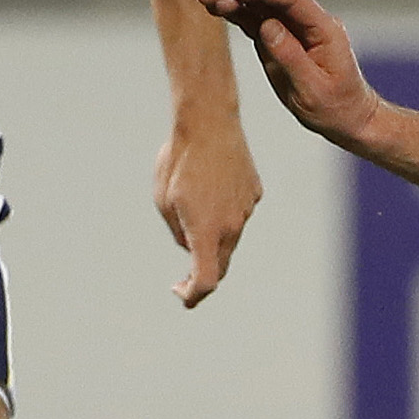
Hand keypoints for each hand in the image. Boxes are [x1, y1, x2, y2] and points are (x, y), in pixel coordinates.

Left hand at [154, 104, 259, 308]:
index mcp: (206, 232)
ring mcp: (246, 210)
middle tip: (182, 278)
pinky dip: (224, 212)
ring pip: (230, 236)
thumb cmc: (178, 161)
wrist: (208, 123)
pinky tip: (211, 187)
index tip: (181, 294)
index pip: (206, 281)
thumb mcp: (164, 202)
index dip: (193, 295)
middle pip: (220, 263)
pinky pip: (238, 213)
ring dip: (212, 236)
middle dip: (202, 272)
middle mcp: (231, 226)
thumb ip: (179, 232)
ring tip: (191, 204)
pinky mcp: (254, 192)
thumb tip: (192, 245)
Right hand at [204, 0, 390, 153]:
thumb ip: (290, 56)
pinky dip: (238, 12)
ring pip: (264, 2)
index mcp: (324, 29)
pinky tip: (218, 9)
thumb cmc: (336, 107)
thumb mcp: (313, 90)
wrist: (347, 117)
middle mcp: (310, 22)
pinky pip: (259, 18)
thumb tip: (267, 26)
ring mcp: (296, 28)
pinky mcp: (282, 37)